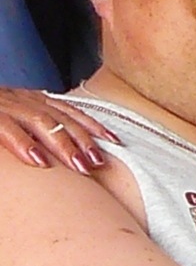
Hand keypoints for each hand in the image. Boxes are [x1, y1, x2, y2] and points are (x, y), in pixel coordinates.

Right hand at [0, 88, 119, 174]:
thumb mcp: (10, 120)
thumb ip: (32, 132)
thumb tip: (53, 156)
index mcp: (30, 100)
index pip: (68, 111)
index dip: (92, 125)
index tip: (115, 141)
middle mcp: (22, 99)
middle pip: (60, 118)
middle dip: (84, 140)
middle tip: (100, 162)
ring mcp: (5, 105)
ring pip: (41, 122)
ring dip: (63, 145)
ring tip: (79, 166)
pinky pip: (8, 128)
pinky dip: (25, 144)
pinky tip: (39, 161)